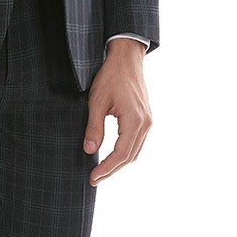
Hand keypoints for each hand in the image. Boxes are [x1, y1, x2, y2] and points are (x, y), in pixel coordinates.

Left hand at [83, 40, 151, 184]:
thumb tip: (89, 150)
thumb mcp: (97, 101)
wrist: (126, 58)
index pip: (121, 153)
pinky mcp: (145, 118)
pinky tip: (112, 157)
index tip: (93, 177)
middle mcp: (145, 123)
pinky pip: (136, 142)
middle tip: (94, 179)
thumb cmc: (111, 76)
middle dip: (112, 170)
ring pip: (134, 151)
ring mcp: (147, 121)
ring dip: (118, 163)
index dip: (107, 168)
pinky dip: (124, 153)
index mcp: (135, 120)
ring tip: (101, 172)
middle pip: (130, 157)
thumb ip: (94, 127)